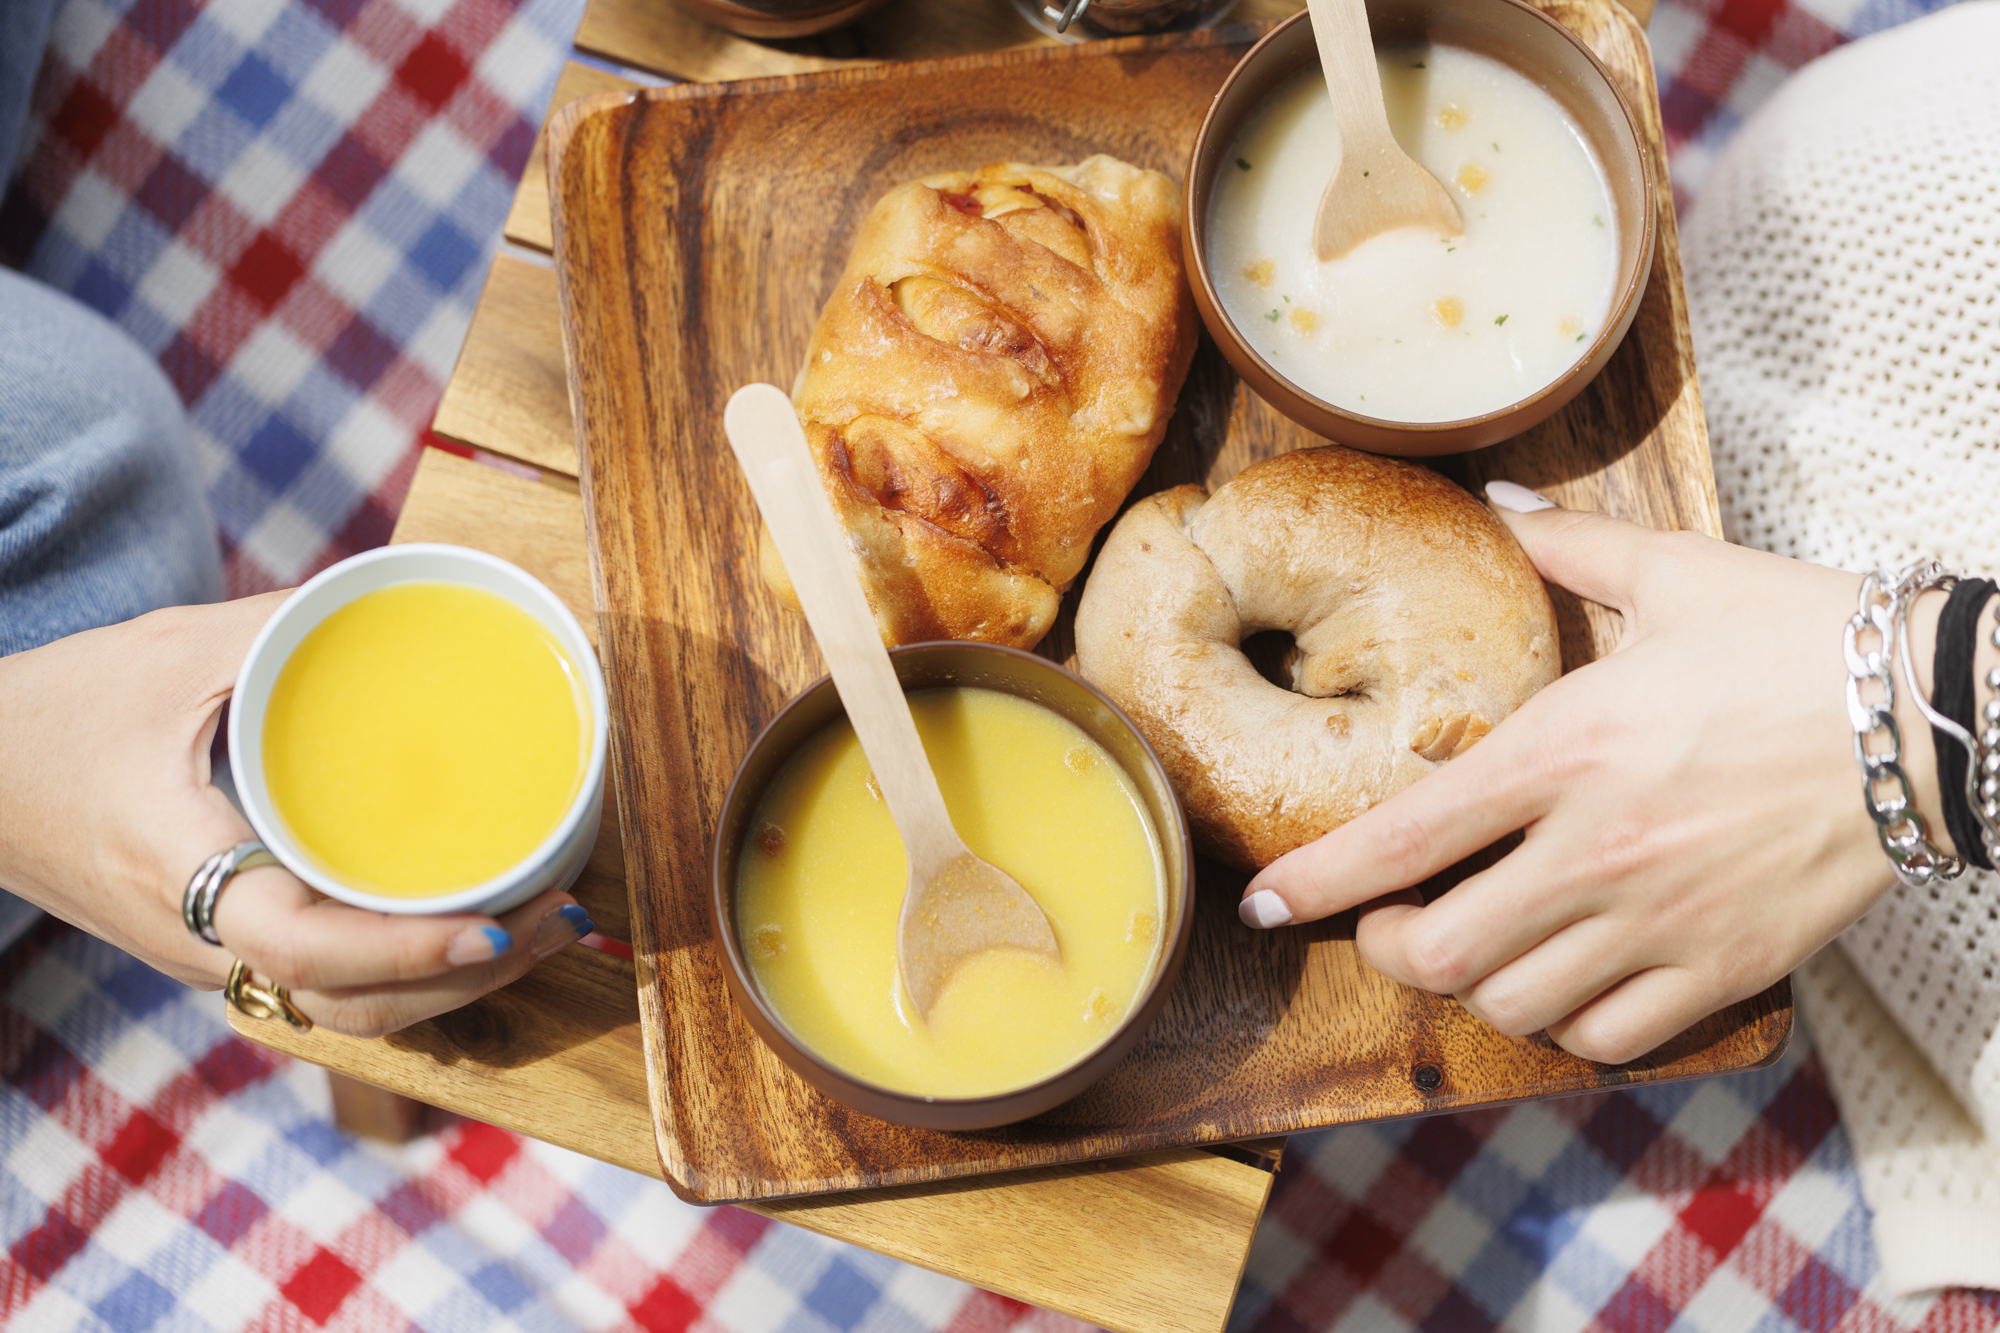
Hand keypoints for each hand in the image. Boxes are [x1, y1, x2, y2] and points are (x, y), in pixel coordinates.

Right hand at [0, 595, 594, 1037]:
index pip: (306, 945)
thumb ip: (287, 627)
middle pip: (356, 1004)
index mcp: (181, 872)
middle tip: (566, 917)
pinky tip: (484, 934)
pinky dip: (417, 975)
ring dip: (458, 986)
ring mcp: (219, 959)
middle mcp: (205, 941)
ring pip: (352, 1011)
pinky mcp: (233, 952)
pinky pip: (336, 987)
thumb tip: (412, 586)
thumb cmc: (64, 712)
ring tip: (550, 928)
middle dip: (473, 978)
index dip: (406, 951)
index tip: (492, 928)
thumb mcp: (173, 651)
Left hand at [1239, 489, 1940, 1063]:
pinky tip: (1566, 983)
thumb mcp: (1674, 574)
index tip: (1266, 903)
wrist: (1934, 713)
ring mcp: (1661, 920)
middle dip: (1387, 949)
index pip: (1403, 839)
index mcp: (1563, 750)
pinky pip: (1613, 1036)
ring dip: (1473, 988)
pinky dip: (1568, 1025)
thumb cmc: (1799, 637)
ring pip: (1518, 1005)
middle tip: (1388, 923)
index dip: (1316, 884)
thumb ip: (1567, 549)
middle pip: (1441, 952)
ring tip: (1474, 948)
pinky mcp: (1725, 966)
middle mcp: (1596, 850)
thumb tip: (1500, 503)